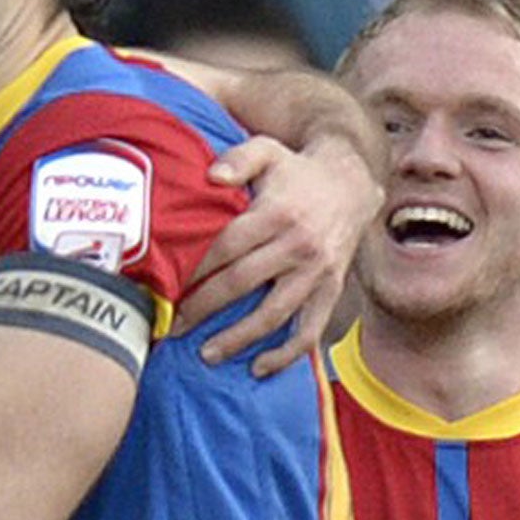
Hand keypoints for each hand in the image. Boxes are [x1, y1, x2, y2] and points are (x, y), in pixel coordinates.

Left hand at [175, 133, 379, 375]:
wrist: (351, 182)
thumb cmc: (296, 170)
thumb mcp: (267, 151)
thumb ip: (238, 159)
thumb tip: (211, 176)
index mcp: (277, 212)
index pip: (227, 247)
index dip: (195, 268)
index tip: (167, 287)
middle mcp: (298, 245)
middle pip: (241, 283)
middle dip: (203, 309)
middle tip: (173, 327)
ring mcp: (317, 272)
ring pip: (273, 314)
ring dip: (238, 338)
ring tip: (207, 354)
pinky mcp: (331, 290)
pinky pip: (309, 330)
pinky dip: (285, 354)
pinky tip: (259, 368)